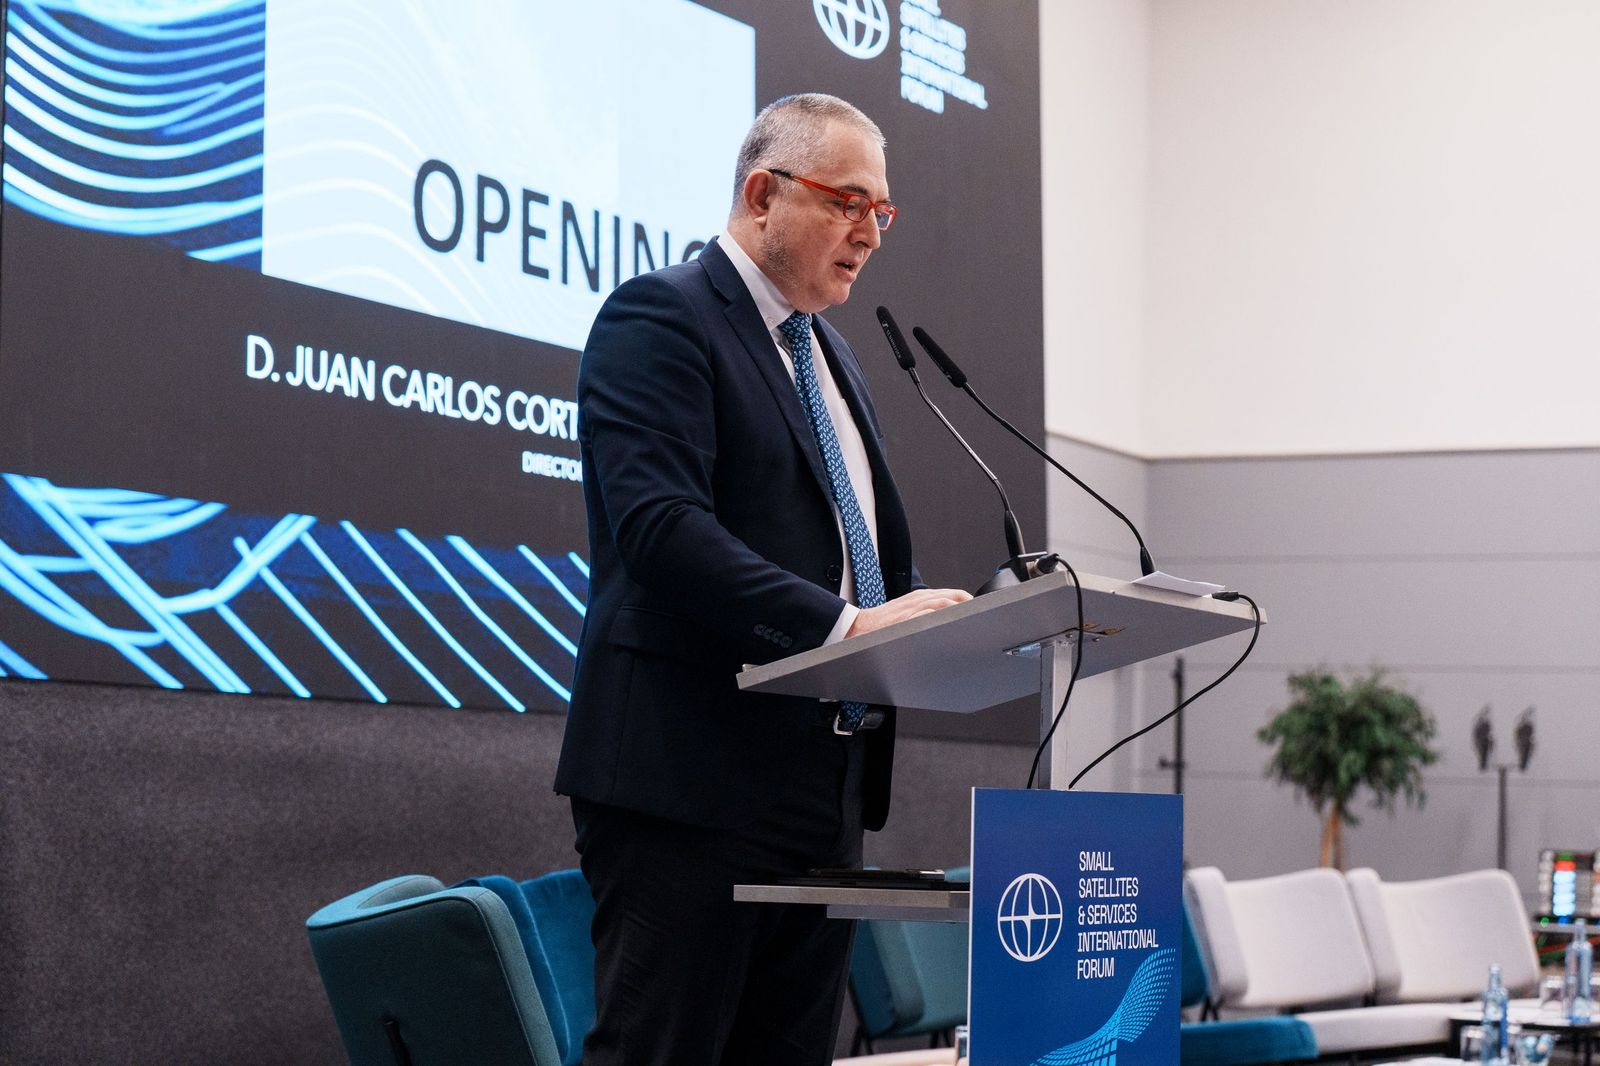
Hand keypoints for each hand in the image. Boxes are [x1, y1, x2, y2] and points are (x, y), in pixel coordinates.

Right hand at [846, 588, 971, 637]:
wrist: (858, 628)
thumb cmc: (883, 624)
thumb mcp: (907, 611)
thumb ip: (927, 612)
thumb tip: (950, 620)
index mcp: (920, 597)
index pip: (952, 594)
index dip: (969, 602)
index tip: (981, 612)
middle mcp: (918, 600)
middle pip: (951, 597)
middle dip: (969, 606)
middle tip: (982, 618)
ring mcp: (912, 610)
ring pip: (941, 604)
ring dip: (958, 611)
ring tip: (972, 621)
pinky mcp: (905, 621)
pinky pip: (926, 616)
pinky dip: (939, 619)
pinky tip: (949, 628)